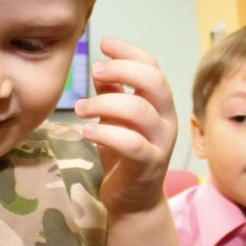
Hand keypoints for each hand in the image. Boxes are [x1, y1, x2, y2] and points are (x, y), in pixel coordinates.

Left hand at [73, 39, 177, 216]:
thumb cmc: (124, 157)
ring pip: (139, 111)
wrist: (134, 202)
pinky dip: (106, 133)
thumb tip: (100, 67)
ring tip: (79, 108)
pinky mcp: (149, 165)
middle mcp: (165, 119)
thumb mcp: (116, 120)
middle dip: (122, 70)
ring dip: (105, 103)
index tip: (104, 43)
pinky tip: (87, 131)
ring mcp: (160, 142)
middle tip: (93, 71)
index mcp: (159, 104)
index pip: (152, 67)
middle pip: (154, 81)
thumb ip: (112, 94)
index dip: (130, 51)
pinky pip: (132, 143)